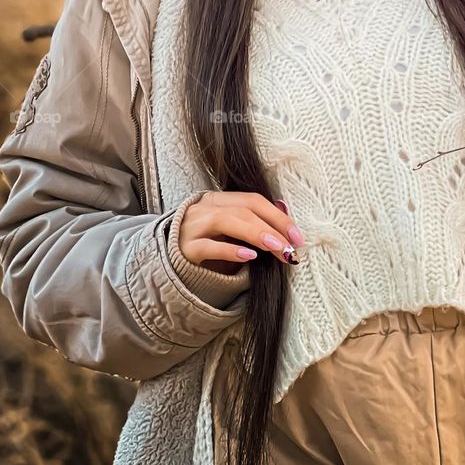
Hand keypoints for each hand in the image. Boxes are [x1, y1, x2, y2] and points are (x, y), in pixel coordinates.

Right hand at [178, 191, 304, 267]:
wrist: (166, 264)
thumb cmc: (205, 246)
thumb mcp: (229, 232)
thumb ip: (252, 221)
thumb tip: (284, 211)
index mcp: (218, 200)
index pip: (253, 200)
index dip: (278, 216)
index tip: (298, 236)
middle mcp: (205, 208)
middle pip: (244, 209)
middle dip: (273, 226)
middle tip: (291, 246)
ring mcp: (193, 227)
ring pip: (227, 221)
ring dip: (257, 234)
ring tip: (277, 248)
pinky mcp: (184, 249)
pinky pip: (209, 247)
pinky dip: (231, 250)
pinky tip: (249, 257)